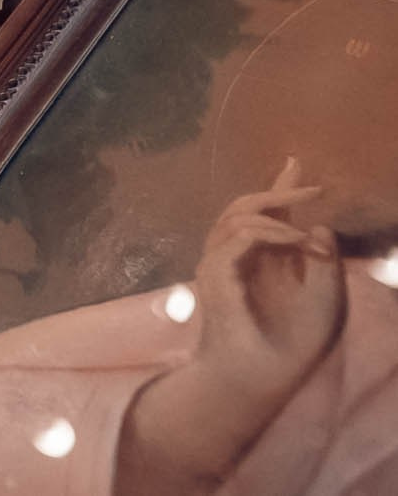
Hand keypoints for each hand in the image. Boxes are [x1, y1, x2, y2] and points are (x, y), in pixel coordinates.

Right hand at [188, 158, 346, 405]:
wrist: (261, 376)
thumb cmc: (288, 345)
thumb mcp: (323, 299)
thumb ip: (323, 264)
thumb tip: (318, 227)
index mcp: (257, 262)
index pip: (265, 215)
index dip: (279, 189)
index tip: (295, 162)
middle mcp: (233, 257)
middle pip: (243, 207)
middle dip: (277, 192)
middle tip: (309, 186)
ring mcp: (218, 264)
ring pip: (235, 217)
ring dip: (273, 215)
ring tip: (304, 230)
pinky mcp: (215, 275)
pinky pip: (236, 239)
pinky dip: (266, 233)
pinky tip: (294, 241)